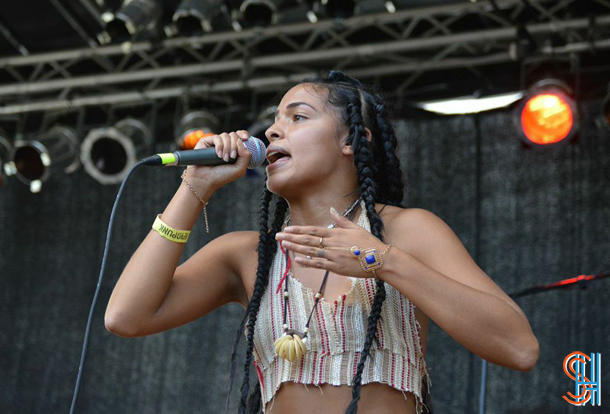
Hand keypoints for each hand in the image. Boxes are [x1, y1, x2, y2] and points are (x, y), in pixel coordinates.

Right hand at [185, 130, 251, 190]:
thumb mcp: (240, 169)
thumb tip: (241, 141)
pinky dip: (220, 146)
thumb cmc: (222, 176)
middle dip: (235, 146)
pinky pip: (216, 137)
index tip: (245, 138)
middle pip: (234, 135)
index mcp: (234, 150)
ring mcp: (216, 143)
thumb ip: (246, 156)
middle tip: (232, 157)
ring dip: (227, 147)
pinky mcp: (207, 141)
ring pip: (226, 135)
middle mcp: (226, 145)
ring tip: (224, 159)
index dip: (243, 134)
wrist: (206, 180)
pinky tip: (218, 155)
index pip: (240, 136)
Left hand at [275, 207, 390, 278]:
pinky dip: (307, 262)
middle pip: (307, 239)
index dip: (299, 229)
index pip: (313, 230)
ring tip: (283, 245)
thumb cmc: (369, 243)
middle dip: (291, 237)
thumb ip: (341, 220)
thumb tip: (332, 209)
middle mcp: (332, 243)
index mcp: (336, 233)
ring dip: (295, 248)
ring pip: (310, 251)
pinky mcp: (336, 267)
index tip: (287, 228)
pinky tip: (297, 259)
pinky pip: (318, 264)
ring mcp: (333, 255)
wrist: (379, 258)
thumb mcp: (356, 228)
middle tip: (277, 236)